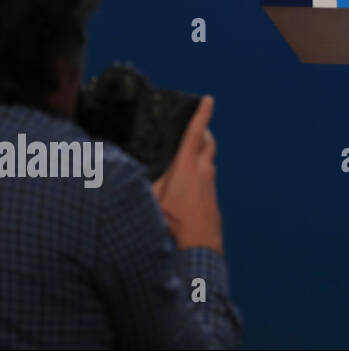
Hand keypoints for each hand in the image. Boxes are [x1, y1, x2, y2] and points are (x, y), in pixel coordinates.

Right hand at [151, 95, 223, 252]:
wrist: (198, 251)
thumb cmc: (172, 226)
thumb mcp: (149, 202)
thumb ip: (145, 183)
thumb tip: (132, 172)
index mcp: (187, 166)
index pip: (195, 133)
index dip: (202, 114)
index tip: (208, 99)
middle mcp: (204, 171)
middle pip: (207, 143)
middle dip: (202, 132)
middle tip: (195, 126)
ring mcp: (211, 185)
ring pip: (207, 162)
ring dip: (199, 155)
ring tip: (183, 157)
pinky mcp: (213, 198)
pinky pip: (206, 179)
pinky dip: (198, 174)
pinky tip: (185, 185)